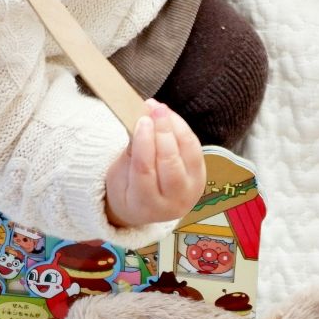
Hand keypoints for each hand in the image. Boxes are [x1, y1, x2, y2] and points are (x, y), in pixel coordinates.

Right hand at [104, 100, 204, 228]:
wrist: (146, 208)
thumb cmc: (127, 190)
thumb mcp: (118, 176)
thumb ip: (130, 153)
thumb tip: (141, 122)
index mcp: (144, 205)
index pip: (145, 171)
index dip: (144, 143)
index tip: (142, 120)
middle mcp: (172, 203)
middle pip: (170, 163)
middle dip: (163, 132)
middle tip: (155, 109)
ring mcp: (191, 192)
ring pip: (188, 155)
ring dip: (176, 128)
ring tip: (162, 110)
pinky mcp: (201, 178)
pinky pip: (195, 151)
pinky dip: (184, 131)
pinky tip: (172, 118)